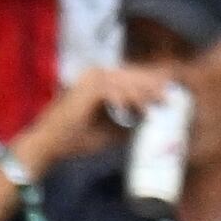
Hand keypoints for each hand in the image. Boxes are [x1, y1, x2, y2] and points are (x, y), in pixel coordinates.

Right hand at [17, 60, 174, 168]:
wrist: (50, 145)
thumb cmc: (77, 137)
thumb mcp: (110, 128)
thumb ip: (129, 121)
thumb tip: (151, 121)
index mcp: (97, 81)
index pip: (129, 76)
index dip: (149, 83)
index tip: (168, 92)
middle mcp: (93, 75)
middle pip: (131, 75)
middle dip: (152, 85)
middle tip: (170, 95)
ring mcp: (89, 81)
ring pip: (126, 82)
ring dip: (146, 93)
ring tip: (162, 103)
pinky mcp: (88, 90)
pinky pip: (117, 93)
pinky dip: (132, 102)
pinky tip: (145, 112)